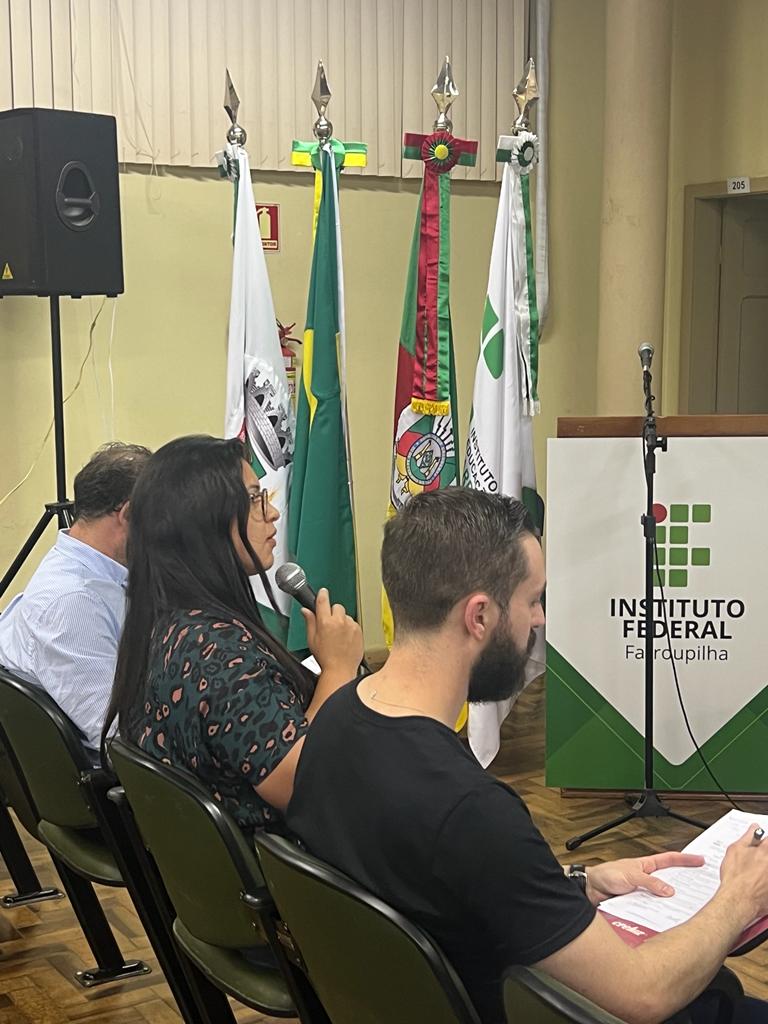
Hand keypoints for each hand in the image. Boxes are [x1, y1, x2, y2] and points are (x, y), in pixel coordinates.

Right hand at [302, 588, 363, 678]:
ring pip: (346, 615)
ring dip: (342, 621)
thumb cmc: (326, 658)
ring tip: (338, 635)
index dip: (322, 594)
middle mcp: (339, 622)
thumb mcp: (312, 640)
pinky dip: (350, 628)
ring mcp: (350, 626)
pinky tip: (345, 638)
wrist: (340, 669)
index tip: (323, 592)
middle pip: (336, 606)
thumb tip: (306, 611)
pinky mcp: (359, 630)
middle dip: (332, 612)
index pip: (323, 601)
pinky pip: (354, 623)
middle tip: (330, 624)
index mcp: (325, 623)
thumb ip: (309, 622)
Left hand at [584, 851, 704, 904]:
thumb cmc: (606, 875)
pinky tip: (667, 920)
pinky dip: (659, 915)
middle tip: (701, 891)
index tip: (700, 860)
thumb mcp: (630, 875)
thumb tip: (669, 891)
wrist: (590, 889)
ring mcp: (643, 893)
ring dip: (671, 904)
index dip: (686, 860)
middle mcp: (647, 879)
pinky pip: (653, 910)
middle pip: (670, 881)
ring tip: (687, 910)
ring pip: (662, 899)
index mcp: (646, 865)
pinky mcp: (638, 905)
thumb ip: (649, 883)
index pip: (670, 860)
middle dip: (685, 885)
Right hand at [719, 823, 767, 919]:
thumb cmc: (736, 878)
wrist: (738, 901)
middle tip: (755, 861)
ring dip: (764, 869)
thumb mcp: (735, 850)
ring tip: (755, 873)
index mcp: (766, 850)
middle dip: (763, 856)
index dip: (763, 842)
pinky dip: (765, 880)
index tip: (760, 844)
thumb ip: (747, 836)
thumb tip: (754, 828)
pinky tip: (759, 882)